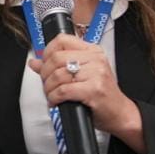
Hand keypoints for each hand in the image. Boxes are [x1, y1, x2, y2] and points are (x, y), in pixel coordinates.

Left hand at [28, 33, 142, 148]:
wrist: (120, 113)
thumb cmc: (101, 94)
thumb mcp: (81, 75)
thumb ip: (58, 66)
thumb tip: (35, 62)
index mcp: (92, 51)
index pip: (62, 40)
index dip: (47, 52)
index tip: (44, 64)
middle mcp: (95, 59)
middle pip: (57, 58)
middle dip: (45, 73)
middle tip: (47, 84)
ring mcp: (96, 74)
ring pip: (58, 75)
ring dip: (49, 88)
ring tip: (51, 95)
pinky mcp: (94, 90)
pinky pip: (64, 90)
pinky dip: (54, 98)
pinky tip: (56, 102)